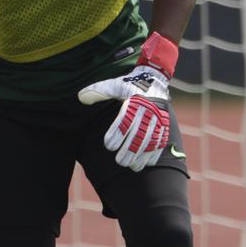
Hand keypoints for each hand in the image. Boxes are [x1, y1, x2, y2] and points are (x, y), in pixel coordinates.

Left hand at [77, 32, 177, 171]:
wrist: (153, 80)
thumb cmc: (128, 84)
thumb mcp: (113, 85)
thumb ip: (97, 91)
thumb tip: (80, 97)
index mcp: (135, 101)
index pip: (125, 120)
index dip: (117, 133)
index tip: (109, 145)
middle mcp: (148, 110)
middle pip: (139, 133)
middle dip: (130, 149)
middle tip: (119, 162)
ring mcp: (158, 118)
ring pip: (151, 140)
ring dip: (142, 155)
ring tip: (131, 166)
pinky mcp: (165, 124)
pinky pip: (161, 140)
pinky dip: (154, 152)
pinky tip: (146, 163)